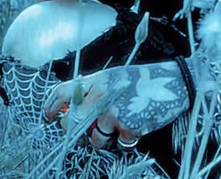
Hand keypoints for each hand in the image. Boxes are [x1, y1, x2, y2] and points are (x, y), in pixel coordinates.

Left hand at [43, 61, 189, 147]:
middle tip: (84, 130)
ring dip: (103, 138)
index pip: (63, 91)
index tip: (47, 115)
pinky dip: (126, 139)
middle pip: (73, 121)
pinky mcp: (128, 128)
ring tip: (118, 126)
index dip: (51, 105)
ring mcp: (114, 113)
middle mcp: (102, 96)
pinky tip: (135, 126)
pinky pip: (118, 144)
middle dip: (75, 130)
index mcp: (98, 80)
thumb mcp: (115, 76)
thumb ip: (95, 89)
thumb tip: (73, 105)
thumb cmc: (143, 79)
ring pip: (95, 139)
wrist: (173, 82)